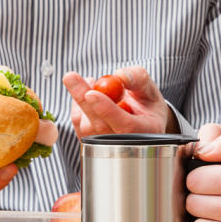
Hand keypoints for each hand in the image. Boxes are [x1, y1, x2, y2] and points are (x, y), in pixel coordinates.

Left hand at [62, 66, 177, 137]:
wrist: (136, 122)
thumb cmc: (146, 105)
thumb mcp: (150, 89)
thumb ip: (138, 79)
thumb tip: (119, 75)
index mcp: (145, 131)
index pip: (125, 125)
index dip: (107, 110)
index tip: (91, 94)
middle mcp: (123, 144)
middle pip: (98, 125)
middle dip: (83, 99)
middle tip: (70, 76)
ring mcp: (102, 146)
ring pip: (85, 122)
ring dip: (83, 96)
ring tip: (96, 84)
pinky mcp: (87, 141)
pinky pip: (77, 120)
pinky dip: (79, 102)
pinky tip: (91, 96)